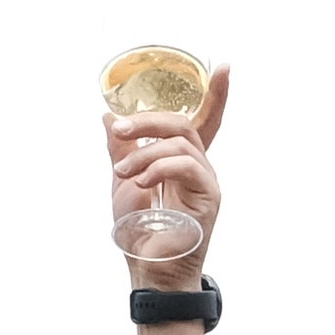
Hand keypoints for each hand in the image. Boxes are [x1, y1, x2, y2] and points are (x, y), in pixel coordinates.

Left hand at [109, 61, 229, 265]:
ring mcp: (206, 181)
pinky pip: (185, 166)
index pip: (205, 120)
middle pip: (184, 123)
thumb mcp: (123, 180)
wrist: (147, 267)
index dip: (216, 95)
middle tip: (120, 128)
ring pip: (181, 142)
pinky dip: (158, 167)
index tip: (224, 67)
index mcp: (183, 161)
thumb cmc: (139, 230)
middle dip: (149, 119)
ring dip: (144, 151)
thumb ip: (121, 149)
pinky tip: (141, 181)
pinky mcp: (208, 197)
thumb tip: (110, 117)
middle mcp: (200, 167)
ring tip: (123, 171)